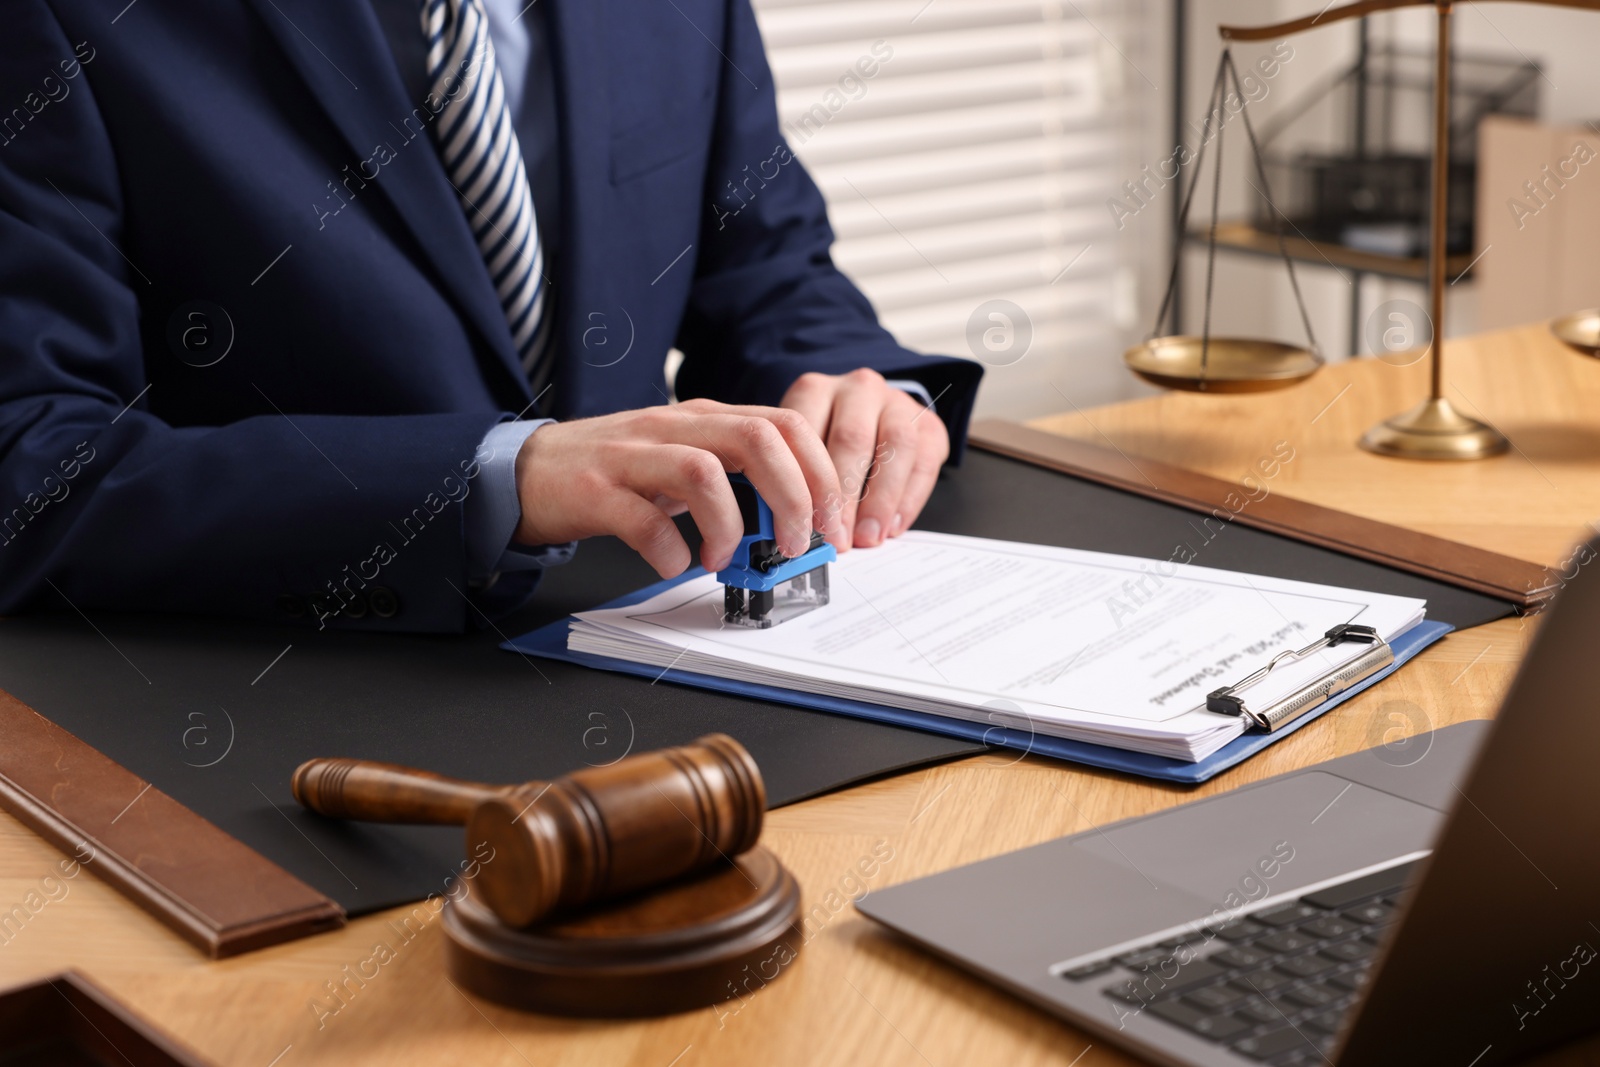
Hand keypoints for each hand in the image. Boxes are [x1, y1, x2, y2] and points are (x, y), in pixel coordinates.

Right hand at [513, 400, 844, 578]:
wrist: (527, 471)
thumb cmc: (613, 471)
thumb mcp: (683, 460)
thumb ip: (735, 477)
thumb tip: (795, 517)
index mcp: (703, 418)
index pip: (784, 424)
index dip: (820, 474)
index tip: (830, 524)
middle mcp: (672, 427)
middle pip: (758, 439)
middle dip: (793, 496)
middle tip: (796, 544)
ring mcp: (631, 456)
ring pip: (703, 472)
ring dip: (730, 525)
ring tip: (724, 559)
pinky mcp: (594, 491)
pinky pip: (644, 519)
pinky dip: (670, 549)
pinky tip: (675, 564)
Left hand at [780, 369, 948, 548]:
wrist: (875, 420)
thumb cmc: (829, 442)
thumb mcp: (801, 448)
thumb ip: (794, 477)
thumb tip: (788, 527)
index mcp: (815, 389)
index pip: (806, 430)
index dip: (806, 481)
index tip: (804, 524)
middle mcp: (858, 388)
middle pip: (852, 439)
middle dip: (845, 497)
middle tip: (839, 538)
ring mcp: (897, 402)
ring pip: (895, 444)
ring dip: (880, 498)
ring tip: (868, 536)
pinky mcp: (929, 423)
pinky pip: (924, 461)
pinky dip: (909, 499)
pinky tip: (893, 526)